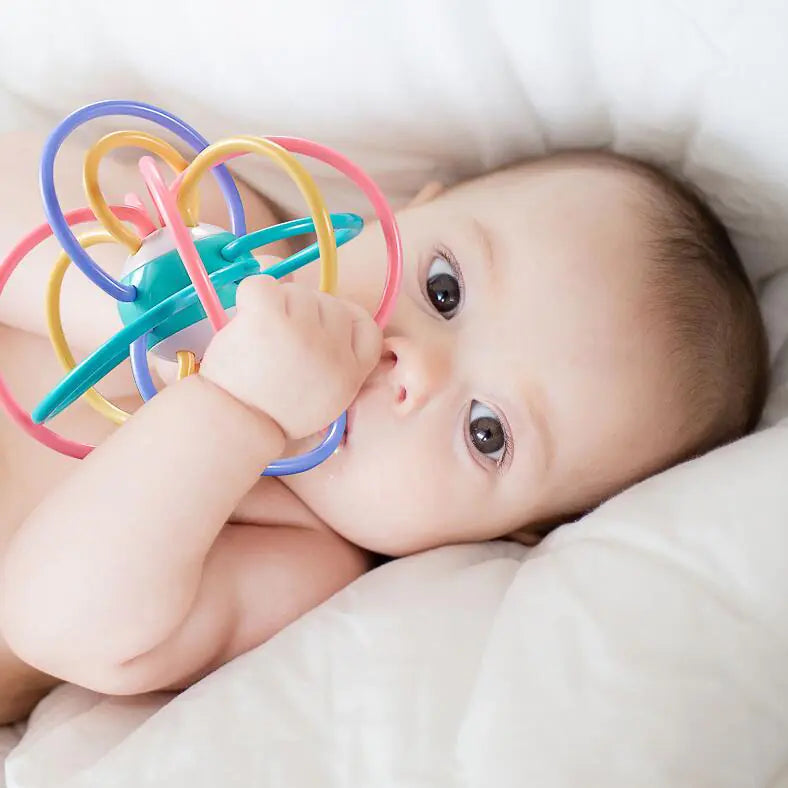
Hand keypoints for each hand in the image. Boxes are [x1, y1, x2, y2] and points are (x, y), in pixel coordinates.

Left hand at [200, 275, 381, 439]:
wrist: (235, 425)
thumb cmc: (275, 415)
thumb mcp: (328, 402)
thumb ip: (339, 368)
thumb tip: (330, 330)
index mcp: (350, 373)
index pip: (367, 327)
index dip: (347, 320)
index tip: (324, 327)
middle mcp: (333, 351)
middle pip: (329, 303)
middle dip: (305, 314)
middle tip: (281, 340)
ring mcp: (303, 333)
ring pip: (296, 292)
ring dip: (277, 307)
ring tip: (261, 338)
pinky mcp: (269, 319)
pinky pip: (264, 285)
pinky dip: (252, 296)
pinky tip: (247, 319)